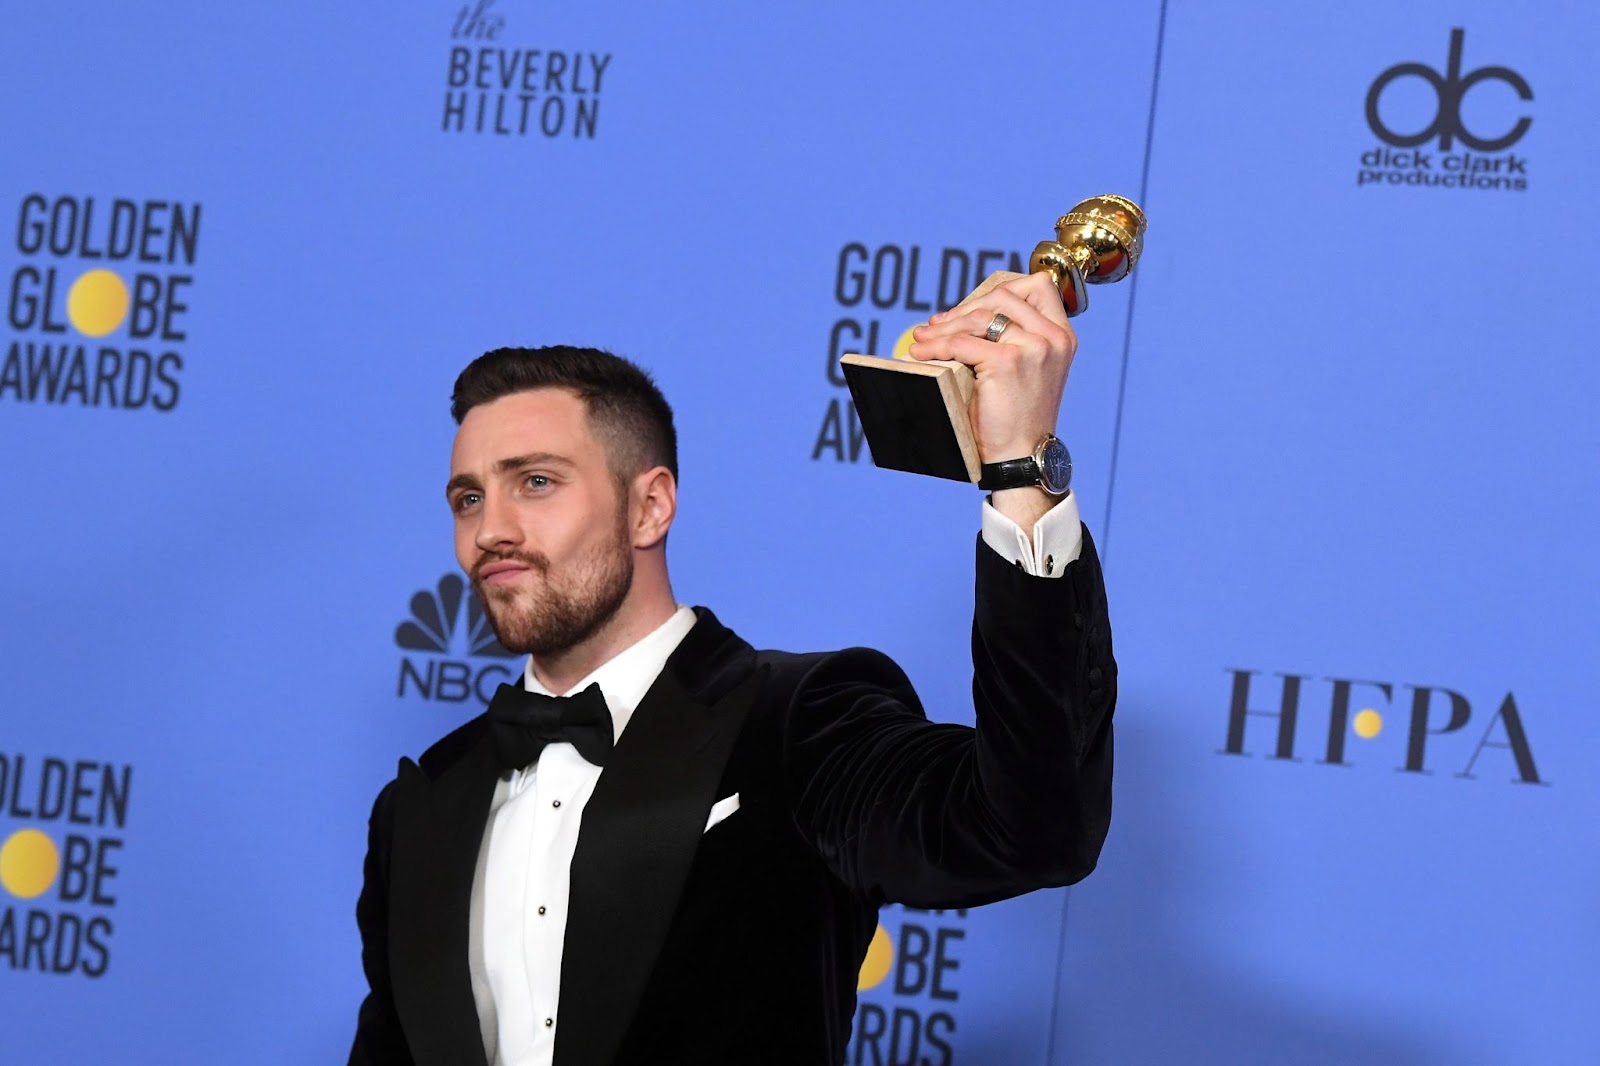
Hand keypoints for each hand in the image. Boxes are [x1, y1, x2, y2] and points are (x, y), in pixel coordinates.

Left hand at [905, 270, 1076, 464]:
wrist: (1020, 457)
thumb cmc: (1016, 417)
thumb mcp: (1029, 369)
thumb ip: (1014, 338)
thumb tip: (962, 313)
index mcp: (1062, 336)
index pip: (1038, 285)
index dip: (1000, 290)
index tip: (972, 308)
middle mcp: (1053, 338)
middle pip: (1003, 296)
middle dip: (965, 307)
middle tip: (938, 324)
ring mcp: (1033, 348)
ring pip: (980, 317)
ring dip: (945, 326)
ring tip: (923, 338)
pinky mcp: (1007, 362)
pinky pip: (962, 343)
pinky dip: (937, 346)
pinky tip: (922, 353)